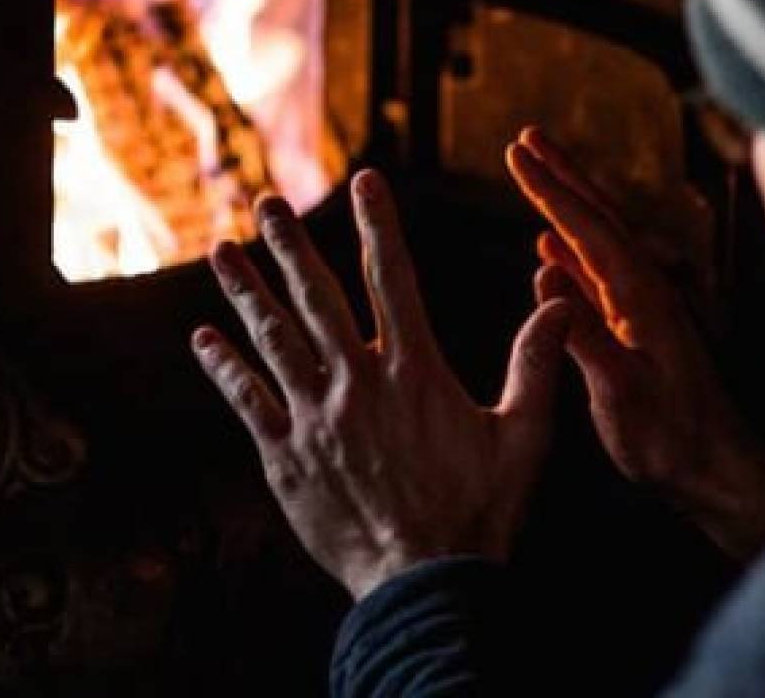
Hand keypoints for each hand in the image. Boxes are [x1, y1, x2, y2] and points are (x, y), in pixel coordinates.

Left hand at [191, 170, 575, 600]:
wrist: (426, 583)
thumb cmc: (482, 511)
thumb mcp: (524, 434)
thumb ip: (536, 364)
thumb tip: (560, 303)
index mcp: (414, 371)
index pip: (391, 278)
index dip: (378, 225)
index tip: (365, 181)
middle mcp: (357, 383)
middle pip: (316, 298)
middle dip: (290, 246)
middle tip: (266, 203)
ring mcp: (316, 419)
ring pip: (272, 341)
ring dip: (245, 294)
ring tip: (220, 253)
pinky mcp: (286, 458)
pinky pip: (247, 402)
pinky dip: (224, 368)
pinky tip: (204, 340)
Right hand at [505, 128, 764, 559]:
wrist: (715, 470)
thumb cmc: (672, 441)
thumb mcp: (622, 393)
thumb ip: (584, 336)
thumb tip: (544, 275)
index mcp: (642, 297)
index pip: (588, 230)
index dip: (550, 190)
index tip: (516, 153)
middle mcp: (646, 291)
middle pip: (599, 219)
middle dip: (562, 176)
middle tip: (526, 136)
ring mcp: (643, 310)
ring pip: (597, 243)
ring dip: (565, 208)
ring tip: (535, 176)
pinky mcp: (638, 332)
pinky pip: (597, 279)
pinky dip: (571, 254)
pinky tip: (549, 251)